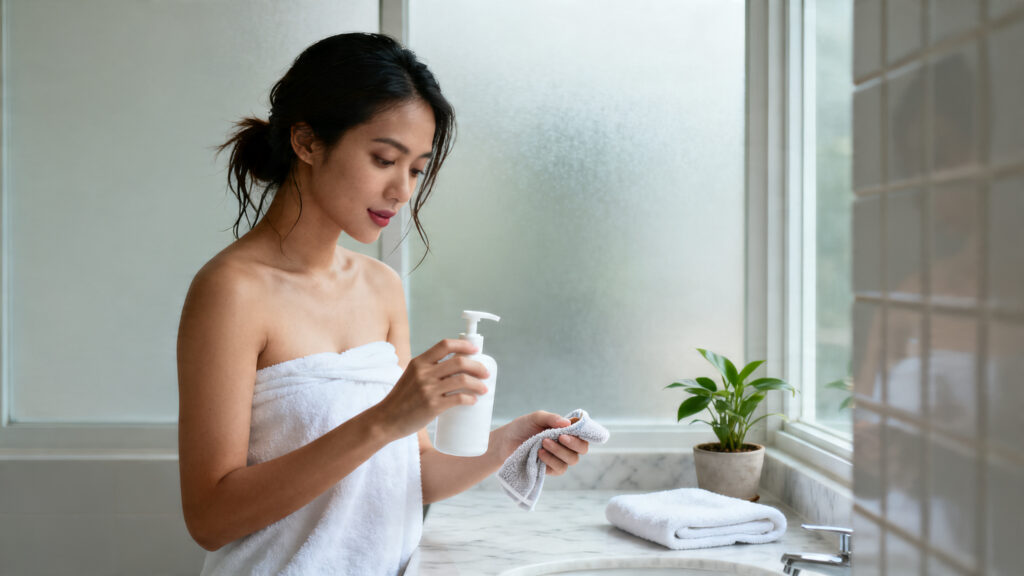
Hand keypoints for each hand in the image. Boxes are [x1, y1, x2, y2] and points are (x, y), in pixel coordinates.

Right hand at [375, 339, 489, 437]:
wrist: (386, 419)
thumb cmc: (401, 399)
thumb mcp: (411, 376)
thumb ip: (428, 370)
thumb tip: (455, 368)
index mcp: (419, 362)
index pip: (445, 344)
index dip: (464, 345)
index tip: (476, 350)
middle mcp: (424, 373)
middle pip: (459, 362)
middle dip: (478, 366)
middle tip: (486, 373)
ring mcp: (428, 389)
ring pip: (462, 380)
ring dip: (478, 384)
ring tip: (484, 389)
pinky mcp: (432, 406)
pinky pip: (458, 398)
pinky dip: (470, 399)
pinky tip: (473, 401)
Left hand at [493, 411, 589, 475]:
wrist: (505, 442)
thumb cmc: (522, 427)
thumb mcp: (536, 418)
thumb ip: (552, 418)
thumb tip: (568, 424)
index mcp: (566, 430)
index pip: (583, 433)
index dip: (584, 433)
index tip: (573, 430)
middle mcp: (566, 444)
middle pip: (582, 448)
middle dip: (574, 443)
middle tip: (560, 437)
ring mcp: (559, 457)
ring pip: (572, 459)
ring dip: (559, 451)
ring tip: (543, 443)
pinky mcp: (551, 469)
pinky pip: (560, 469)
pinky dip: (552, 461)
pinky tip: (540, 454)